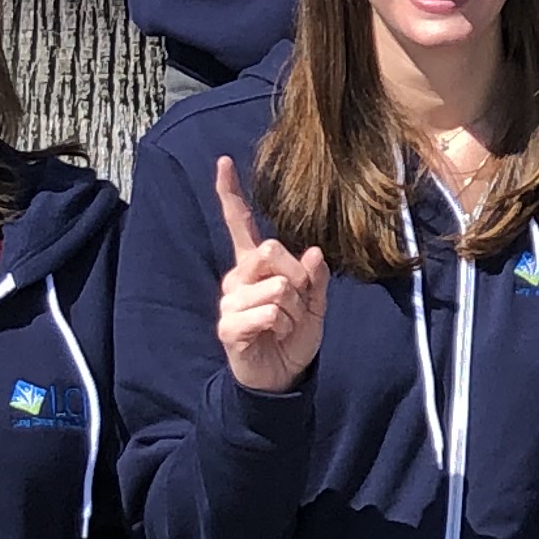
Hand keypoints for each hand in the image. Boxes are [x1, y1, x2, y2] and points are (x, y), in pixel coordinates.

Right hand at [211, 155, 328, 395]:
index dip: (230, 193)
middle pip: (270, 251)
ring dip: (293, 310)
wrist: (281, 376)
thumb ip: (314, 278)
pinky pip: (267, 313)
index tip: (223, 162)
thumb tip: (314, 253)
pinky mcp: (228, 325)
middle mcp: (237, 278)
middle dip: (297, 278)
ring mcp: (230, 301)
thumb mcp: (315, 305)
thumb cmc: (294, 336)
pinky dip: (282, 326)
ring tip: (284, 325)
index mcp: (256, 266)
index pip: (239, 224)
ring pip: (276, 287)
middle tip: (297, 303)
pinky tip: (273, 336)